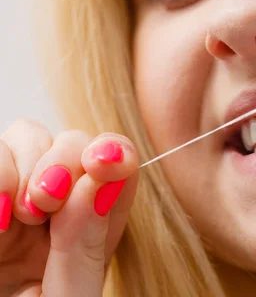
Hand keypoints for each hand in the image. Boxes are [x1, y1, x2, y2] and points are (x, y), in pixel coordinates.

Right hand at [0, 120, 138, 296]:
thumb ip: (86, 248)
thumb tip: (98, 184)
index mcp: (91, 229)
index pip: (115, 168)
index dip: (115, 152)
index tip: (105, 163)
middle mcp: (55, 209)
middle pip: (72, 141)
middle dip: (65, 159)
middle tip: (49, 201)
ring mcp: (11, 202)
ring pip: (27, 135)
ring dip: (26, 163)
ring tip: (19, 215)